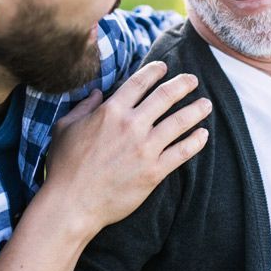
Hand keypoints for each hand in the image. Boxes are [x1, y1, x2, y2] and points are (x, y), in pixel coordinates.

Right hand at [45, 61, 211, 230]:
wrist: (71, 204)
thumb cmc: (64, 166)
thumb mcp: (65, 128)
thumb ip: (83, 107)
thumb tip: (97, 93)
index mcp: (110, 111)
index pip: (139, 82)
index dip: (154, 71)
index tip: (164, 67)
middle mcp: (131, 125)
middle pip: (166, 96)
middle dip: (183, 84)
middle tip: (193, 80)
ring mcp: (145, 149)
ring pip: (180, 121)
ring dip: (196, 110)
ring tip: (206, 104)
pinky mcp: (154, 172)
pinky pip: (182, 152)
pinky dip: (196, 141)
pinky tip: (203, 135)